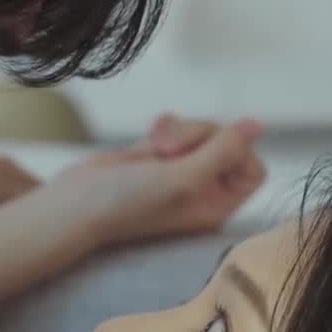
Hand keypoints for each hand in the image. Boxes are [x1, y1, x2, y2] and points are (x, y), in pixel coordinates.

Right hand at [55, 116, 265, 247]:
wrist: (75, 205)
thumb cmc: (127, 203)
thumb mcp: (183, 179)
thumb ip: (223, 151)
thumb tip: (257, 125)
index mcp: (216, 206)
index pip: (252, 168)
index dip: (236, 151)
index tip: (207, 151)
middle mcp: (202, 190)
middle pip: (226, 142)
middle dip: (197, 135)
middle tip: (168, 150)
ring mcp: (179, 172)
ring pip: (199, 131)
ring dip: (178, 130)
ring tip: (153, 144)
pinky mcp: (158, 157)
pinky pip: (176, 129)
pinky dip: (164, 127)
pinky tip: (147, 138)